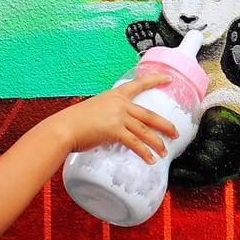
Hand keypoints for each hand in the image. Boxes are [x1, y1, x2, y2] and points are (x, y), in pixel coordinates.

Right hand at [52, 74, 178, 162]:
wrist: (64, 128)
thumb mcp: (94, 109)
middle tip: (175, 133)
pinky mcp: (114, 130)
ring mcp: (117, 116)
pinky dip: (144, 153)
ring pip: (145, 130)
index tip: (169, 79)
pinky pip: (135, 143)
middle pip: (149, 114)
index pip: (139, 84)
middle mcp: (119, 103)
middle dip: (165, 125)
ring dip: (157, 143)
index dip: (155, 80)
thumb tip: (115, 124)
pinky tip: (150, 160)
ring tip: (164, 152)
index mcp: (114, 95)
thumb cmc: (74, 122)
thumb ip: (108, 113)